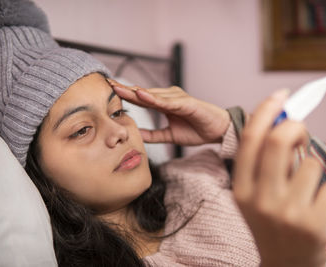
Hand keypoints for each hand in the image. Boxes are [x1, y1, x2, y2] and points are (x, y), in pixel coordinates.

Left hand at [107, 79, 229, 145]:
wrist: (217, 131)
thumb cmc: (197, 130)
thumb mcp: (170, 136)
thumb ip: (154, 135)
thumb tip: (138, 136)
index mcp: (164, 104)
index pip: (142, 99)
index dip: (126, 95)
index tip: (109, 92)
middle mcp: (169, 97)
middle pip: (144, 93)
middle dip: (125, 89)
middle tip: (107, 84)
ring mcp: (177, 98)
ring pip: (153, 95)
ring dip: (135, 92)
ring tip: (119, 88)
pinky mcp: (186, 103)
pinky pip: (167, 101)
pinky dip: (154, 98)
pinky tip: (142, 95)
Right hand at [232, 90, 325, 266]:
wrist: (284, 265)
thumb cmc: (270, 223)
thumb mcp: (254, 195)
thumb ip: (263, 162)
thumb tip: (285, 122)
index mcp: (241, 189)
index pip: (251, 139)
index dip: (266, 111)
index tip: (281, 95)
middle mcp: (260, 200)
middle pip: (280, 140)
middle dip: (296, 126)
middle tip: (301, 131)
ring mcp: (287, 213)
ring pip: (310, 163)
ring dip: (311, 169)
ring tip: (305, 189)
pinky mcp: (314, 224)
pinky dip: (325, 192)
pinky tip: (315, 208)